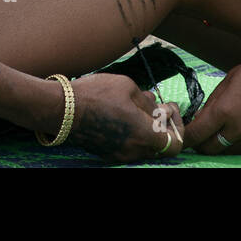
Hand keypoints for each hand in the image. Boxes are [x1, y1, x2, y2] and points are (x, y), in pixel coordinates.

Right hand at [68, 73, 184, 162]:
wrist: (62, 109)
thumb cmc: (95, 94)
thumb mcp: (127, 86)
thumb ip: (148, 101)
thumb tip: (158, 108)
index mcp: (143, 134)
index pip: (175, 144)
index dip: (178, 126)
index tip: (169, 108)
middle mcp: (134, 150)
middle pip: (161, 145)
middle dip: (163, 125)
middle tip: (157, 105)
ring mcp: (120, 155)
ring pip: (145, 145)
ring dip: (147, 128)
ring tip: (138, 107)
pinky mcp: (108, 153)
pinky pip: (130, 145)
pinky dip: (133, 133)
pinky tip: (124, 115)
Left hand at [184, 45, 240, 154]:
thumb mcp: (230, 79)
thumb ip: (213, 102)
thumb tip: (201, 118)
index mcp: (225, 110)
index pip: (196, 135)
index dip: (186, 137)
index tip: (183, 134)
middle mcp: (239, 129)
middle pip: (209, 149)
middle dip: (201, 144)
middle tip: (200, 134)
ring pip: (229, 152)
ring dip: (221, 144)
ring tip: (223, 129)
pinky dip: (240, 144)